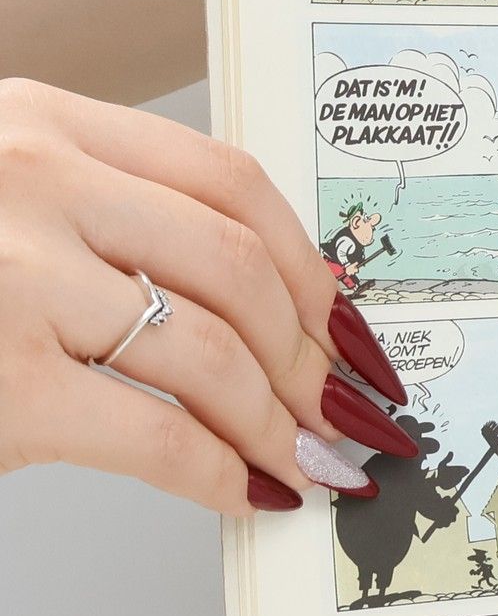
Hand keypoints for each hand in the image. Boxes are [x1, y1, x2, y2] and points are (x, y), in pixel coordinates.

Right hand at [0, 81, 412, 513]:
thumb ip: (98, 214)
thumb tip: (254, 298)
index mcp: (39, 122)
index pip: (228, 181)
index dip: (311, 260)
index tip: (346, 318)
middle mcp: (30, 182)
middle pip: (240, 266)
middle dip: (312, 351)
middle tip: (339, 403)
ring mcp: (12, 280)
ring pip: (212, 351)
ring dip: (279, 418)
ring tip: (303, 455)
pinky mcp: (0, 384)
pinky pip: (159, 434)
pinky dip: (219, 471)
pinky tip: (242, 492)